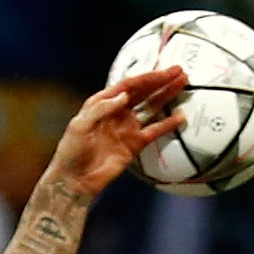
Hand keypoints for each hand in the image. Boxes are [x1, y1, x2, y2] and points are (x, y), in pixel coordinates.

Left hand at [48, 67, 189, 197]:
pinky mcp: (134, 144)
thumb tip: (124, 96)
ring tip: (182, 84)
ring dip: (166, 96)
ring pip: (151, 107)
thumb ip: (102, 108)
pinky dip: (167, 124)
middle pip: (143, 92)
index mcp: (103, 103)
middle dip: (161, 82)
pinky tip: (180, 117)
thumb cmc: (71, 152)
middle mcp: (117, 112)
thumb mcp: (80, 125)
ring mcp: (127, 128)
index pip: (128, 86)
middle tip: (179, 72)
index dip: (146, 78)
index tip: (163, 71)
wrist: (75, 181)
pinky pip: (154, 131)